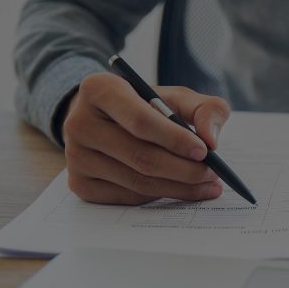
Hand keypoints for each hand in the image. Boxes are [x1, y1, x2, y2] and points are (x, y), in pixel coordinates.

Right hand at [62, 72, 230, 204]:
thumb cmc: (146, 106)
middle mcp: (78, 123)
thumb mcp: (176, 97)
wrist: (106, 120)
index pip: (140, 121)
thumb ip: (205, 109)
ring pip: (137, 182)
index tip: (205, 151)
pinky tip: (180, 189)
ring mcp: (75, 157)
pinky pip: (129, 197)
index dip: (175, 139)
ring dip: (179, 187)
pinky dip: (160, 196)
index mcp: (99, 89)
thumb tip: (211, 140)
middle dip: (184, 169)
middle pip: (141, 157)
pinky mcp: (80, 184)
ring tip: (207, 184)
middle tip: (213, 174)